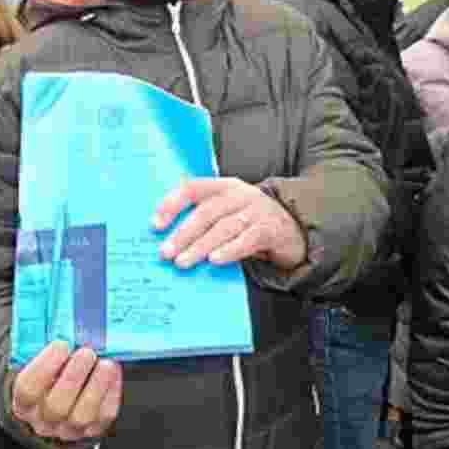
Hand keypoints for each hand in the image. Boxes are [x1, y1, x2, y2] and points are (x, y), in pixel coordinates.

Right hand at [12, 341, 121, 441]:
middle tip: (86, 352)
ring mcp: (69, 428)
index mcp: (24, 401)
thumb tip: (61, 317)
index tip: (61, 344)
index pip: (28, 389)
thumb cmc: (50, 374)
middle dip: (74, 376)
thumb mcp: (40, 361)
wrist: (59, 403)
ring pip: (82, 415)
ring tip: (104, 363)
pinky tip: (112, 371)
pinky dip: (112, 391)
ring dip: (96, 385)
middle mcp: (44, 420)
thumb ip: (45, 345)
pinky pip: (104, 414)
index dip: (45, 366)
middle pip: (56, 405)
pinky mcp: (94, 429)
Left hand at [153, 178, 305, 270]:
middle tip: (166, 253)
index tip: (155, 225)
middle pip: (207, 212)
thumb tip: (170, 242)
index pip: (193, 188)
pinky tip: (214, 260)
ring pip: (224, 227)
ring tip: (184, 262)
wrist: (294, 229)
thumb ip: (205, 219)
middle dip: (183, 233)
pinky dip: (229, 250)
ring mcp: (257, 210)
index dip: (172, 204)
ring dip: (201, 246)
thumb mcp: (228, 212)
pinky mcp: (270, 229)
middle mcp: (240, 194)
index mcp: (224, 186)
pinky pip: (247, 239)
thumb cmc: (251, 223)